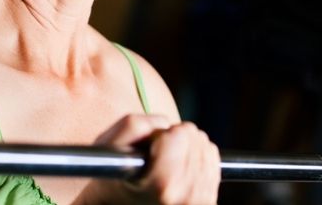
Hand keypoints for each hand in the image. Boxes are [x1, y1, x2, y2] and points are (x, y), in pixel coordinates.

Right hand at [75, 114, 220, 204]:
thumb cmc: (109, 179)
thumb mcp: (108, 146)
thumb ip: (136, 126)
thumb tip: (167, 125)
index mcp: (162, 184)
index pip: (179, 134)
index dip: (162, 134)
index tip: (150, 148)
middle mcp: (187, 197)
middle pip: (195, 137)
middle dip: (176, 139)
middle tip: (157, 157)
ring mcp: (200, 202)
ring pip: (206, 147)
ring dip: (188, 148)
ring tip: (167, 164)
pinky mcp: (208, 203)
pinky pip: (214, 162)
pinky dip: (198, 159)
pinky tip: (180, 169)